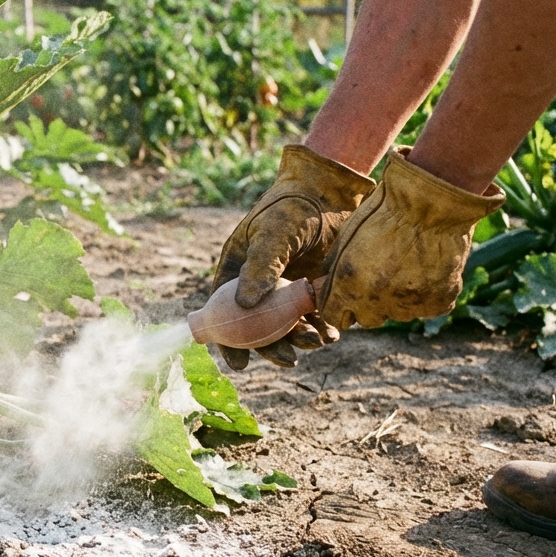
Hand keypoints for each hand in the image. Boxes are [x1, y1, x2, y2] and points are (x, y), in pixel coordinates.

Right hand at [211, 145, 374, 368]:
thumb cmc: (291, 205)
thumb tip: (246, 305)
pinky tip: (330, 334)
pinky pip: (314, 316)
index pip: (224, 312)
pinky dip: (321, 327)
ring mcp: (286, 288)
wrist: (330, 191)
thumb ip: (260, 265)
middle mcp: (259, 284)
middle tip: (288, 360)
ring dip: (299, 339)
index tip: (239, 365)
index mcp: (237, 270)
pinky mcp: (313, 288)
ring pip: (288, 324)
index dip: (228, 340)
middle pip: (258, 325)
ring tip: (315, 342)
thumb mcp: (272, 233)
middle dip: (271, 347)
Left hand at [319, 149, 503, 328]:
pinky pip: (427, 308)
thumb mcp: (346, 237)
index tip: (345, 298)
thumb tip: (325, 286)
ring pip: (398, 314)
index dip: (339, 307)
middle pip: (367, 319)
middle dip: (368, 305)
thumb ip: (334, 269)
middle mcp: (376, 301)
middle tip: (379, 278)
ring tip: (406, 267)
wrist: (430, 202)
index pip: (334, 317)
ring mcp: (409, 304)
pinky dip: (426, 295)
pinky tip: (426, 272)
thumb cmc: (383, 212)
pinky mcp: (438, 301)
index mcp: (348, 285)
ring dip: (398, 299)